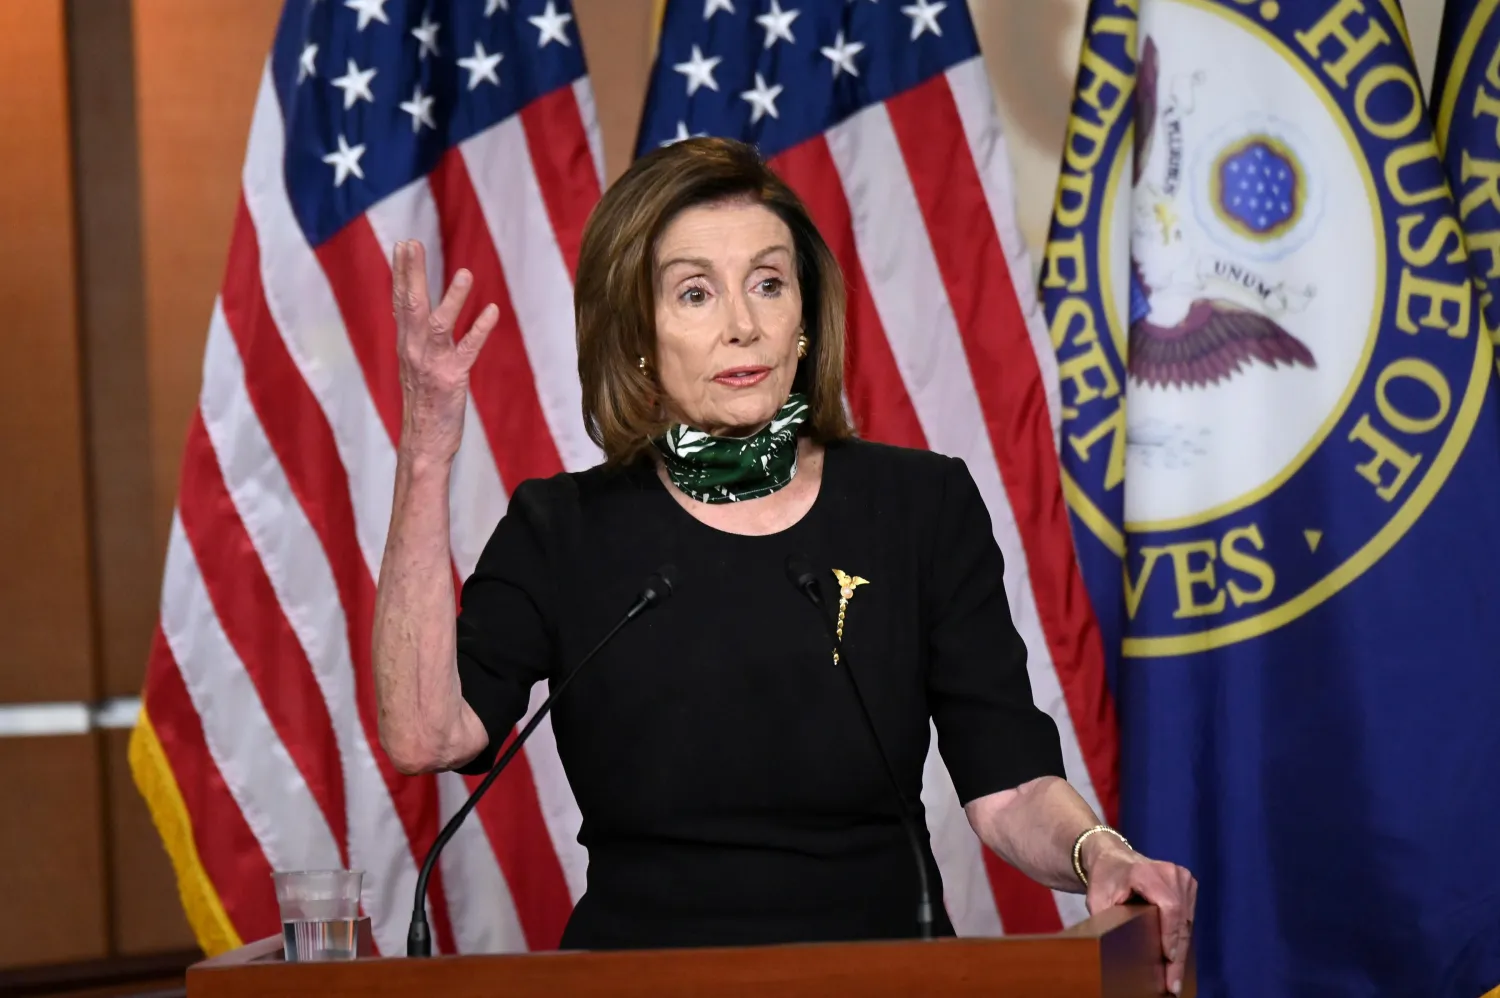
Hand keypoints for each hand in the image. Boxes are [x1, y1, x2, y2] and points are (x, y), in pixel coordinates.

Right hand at [391, 239, 498, 464]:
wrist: (422, 443)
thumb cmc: (423, 404)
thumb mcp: (414, 365)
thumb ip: (416, 338)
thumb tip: (417, 313)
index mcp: (405, 345)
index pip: (400, 302)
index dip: (401, 273)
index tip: (403, 244)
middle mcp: (413, 350)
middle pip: (410, 305)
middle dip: (411, 273)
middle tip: (412, 243)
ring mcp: (431, 364)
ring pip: (438, 324)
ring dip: (452, 299)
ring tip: (465, 273)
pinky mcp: (451, 380)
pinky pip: (467, 351)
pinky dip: (479, 330)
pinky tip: (492, 311)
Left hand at [1083, 834, 1196, 994]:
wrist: (1112, 857)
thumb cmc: (1104, 879)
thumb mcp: (1096, 899)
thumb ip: (1104, 919)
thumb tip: (1111, 946)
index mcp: (1146, 872)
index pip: (1169, 907)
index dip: (1171, 935)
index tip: (1169, 959)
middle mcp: (1169, 872)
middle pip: (1180, 919)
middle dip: (1177, 954)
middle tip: (1172, 984)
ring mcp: (1182, 876)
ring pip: (1186, 921)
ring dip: (1181, 948)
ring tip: (1174, 977)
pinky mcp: (1187, 883)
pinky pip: (1188, 916)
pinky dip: (1181, 936)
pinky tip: (1176, 956)